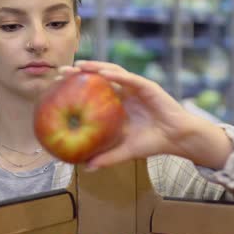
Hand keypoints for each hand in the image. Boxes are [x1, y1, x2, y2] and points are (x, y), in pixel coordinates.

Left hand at [59, 60, 232, 169]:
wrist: (176, 139)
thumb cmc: (152, 142)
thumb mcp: (125, 151)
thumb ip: (107, 157)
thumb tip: (86, 168)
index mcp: (117, 102)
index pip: (93, 89)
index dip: (77, 85)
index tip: (57, 85)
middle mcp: (124, 91)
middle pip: (99, 76)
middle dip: (81, 71)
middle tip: (62, 71)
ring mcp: (136, 87)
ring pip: (113, 71)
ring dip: (96, 66)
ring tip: (80, 66)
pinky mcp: (148, 87)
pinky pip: (130, 78)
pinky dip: (116, 75)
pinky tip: (103, 74)